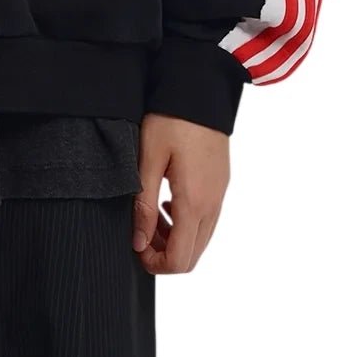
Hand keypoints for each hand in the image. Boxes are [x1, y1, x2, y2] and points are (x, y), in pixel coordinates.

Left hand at [130, 112, 229, 272]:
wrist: (201, 90)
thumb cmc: (172, 120)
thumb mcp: (148, 160)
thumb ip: (144, 206)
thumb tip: (139, 244)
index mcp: (194, 202)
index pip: (181, 260)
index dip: (156, 265)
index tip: (135, 249)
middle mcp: (213, 205)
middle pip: (193, 255)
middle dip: (164, 254)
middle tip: (140, 234)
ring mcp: (220, 195)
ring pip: (201, 239)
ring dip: (175, 239)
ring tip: (151, 216)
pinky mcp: (221, 184)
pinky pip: (207, 220)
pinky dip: (187, 223)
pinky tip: (168, 202)